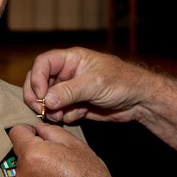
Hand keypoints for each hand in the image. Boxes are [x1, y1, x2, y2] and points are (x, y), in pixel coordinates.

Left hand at [8, 122, 125, 176]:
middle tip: (60, 159)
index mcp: (32, 153)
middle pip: (22, 153)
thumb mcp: (77, 147)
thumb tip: (40, 128)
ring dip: (38, 171)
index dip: (29, 130)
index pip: (16, 132)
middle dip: (36, 152)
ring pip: (27, 171)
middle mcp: (22, 172)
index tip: (40, 135)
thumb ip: (53, 132)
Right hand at [24, 47, 150, 123]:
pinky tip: (80, 114)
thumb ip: (69, 91)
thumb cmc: (122, 82)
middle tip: (41, 110)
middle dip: (38, 97)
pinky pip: (61, 112)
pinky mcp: (76, 105)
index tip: (41, 95)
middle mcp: (68, 74)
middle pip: (40, 82)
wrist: (139, 101)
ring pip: (48, 100)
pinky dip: (65, 116)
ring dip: (51, 110)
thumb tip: (46, 99)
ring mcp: (71, 90)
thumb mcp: (95, 83)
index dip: (37, 78)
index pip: (43, 63)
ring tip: (62, 115)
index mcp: (71, 59)